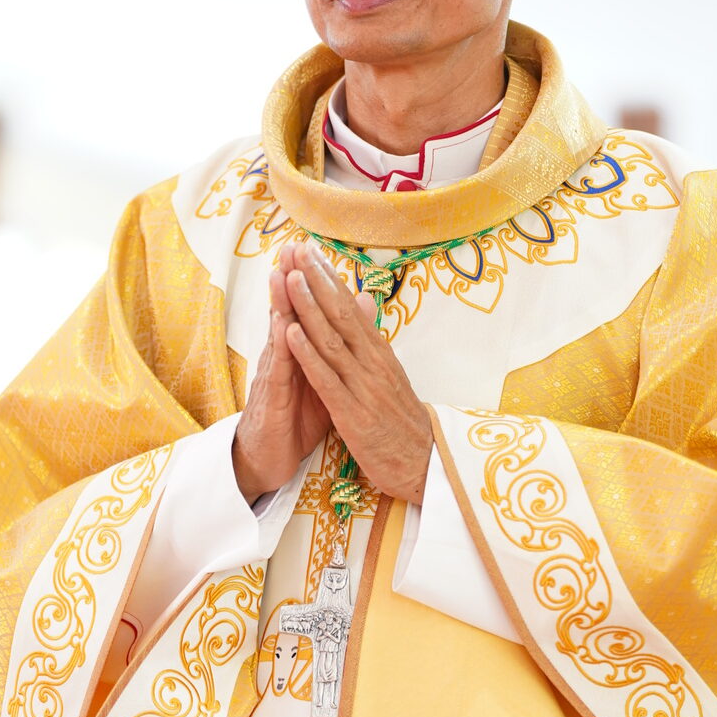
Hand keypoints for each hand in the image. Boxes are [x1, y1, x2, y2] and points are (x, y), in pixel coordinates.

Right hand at [232, 250, 331, 504]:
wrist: (268, 461)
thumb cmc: (294, 418)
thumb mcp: (320, 380)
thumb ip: (333, 350)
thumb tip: (352, 318)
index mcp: (298, 353)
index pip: (303, 311)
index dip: (309, 282)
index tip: (313, 249)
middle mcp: (283, 359)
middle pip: (286, 313)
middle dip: (290, 280)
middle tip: (292, 246)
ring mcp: (274, 378)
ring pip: (277, 336)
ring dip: (279, 305)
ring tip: (282, 274)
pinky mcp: (271, 402)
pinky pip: (277, 373)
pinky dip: (281, 351)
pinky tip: (283, 329)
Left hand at [281, 240, 432, 504]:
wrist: (427, 466)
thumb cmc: (402, 423)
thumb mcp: (391, 377)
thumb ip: (373, 343)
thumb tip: (365, 308)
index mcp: (380, 354)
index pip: (351, 309)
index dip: (330, 279)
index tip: (312, 252)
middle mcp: (373, 363)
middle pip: (341, 315)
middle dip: (317, 281)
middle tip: (299, 250)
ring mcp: (363, 387)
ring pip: (331, 340)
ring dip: (308, 308)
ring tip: (290, 279)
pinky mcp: (353, 413)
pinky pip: (326, 379)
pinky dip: (307, 354)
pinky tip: (291, 332)